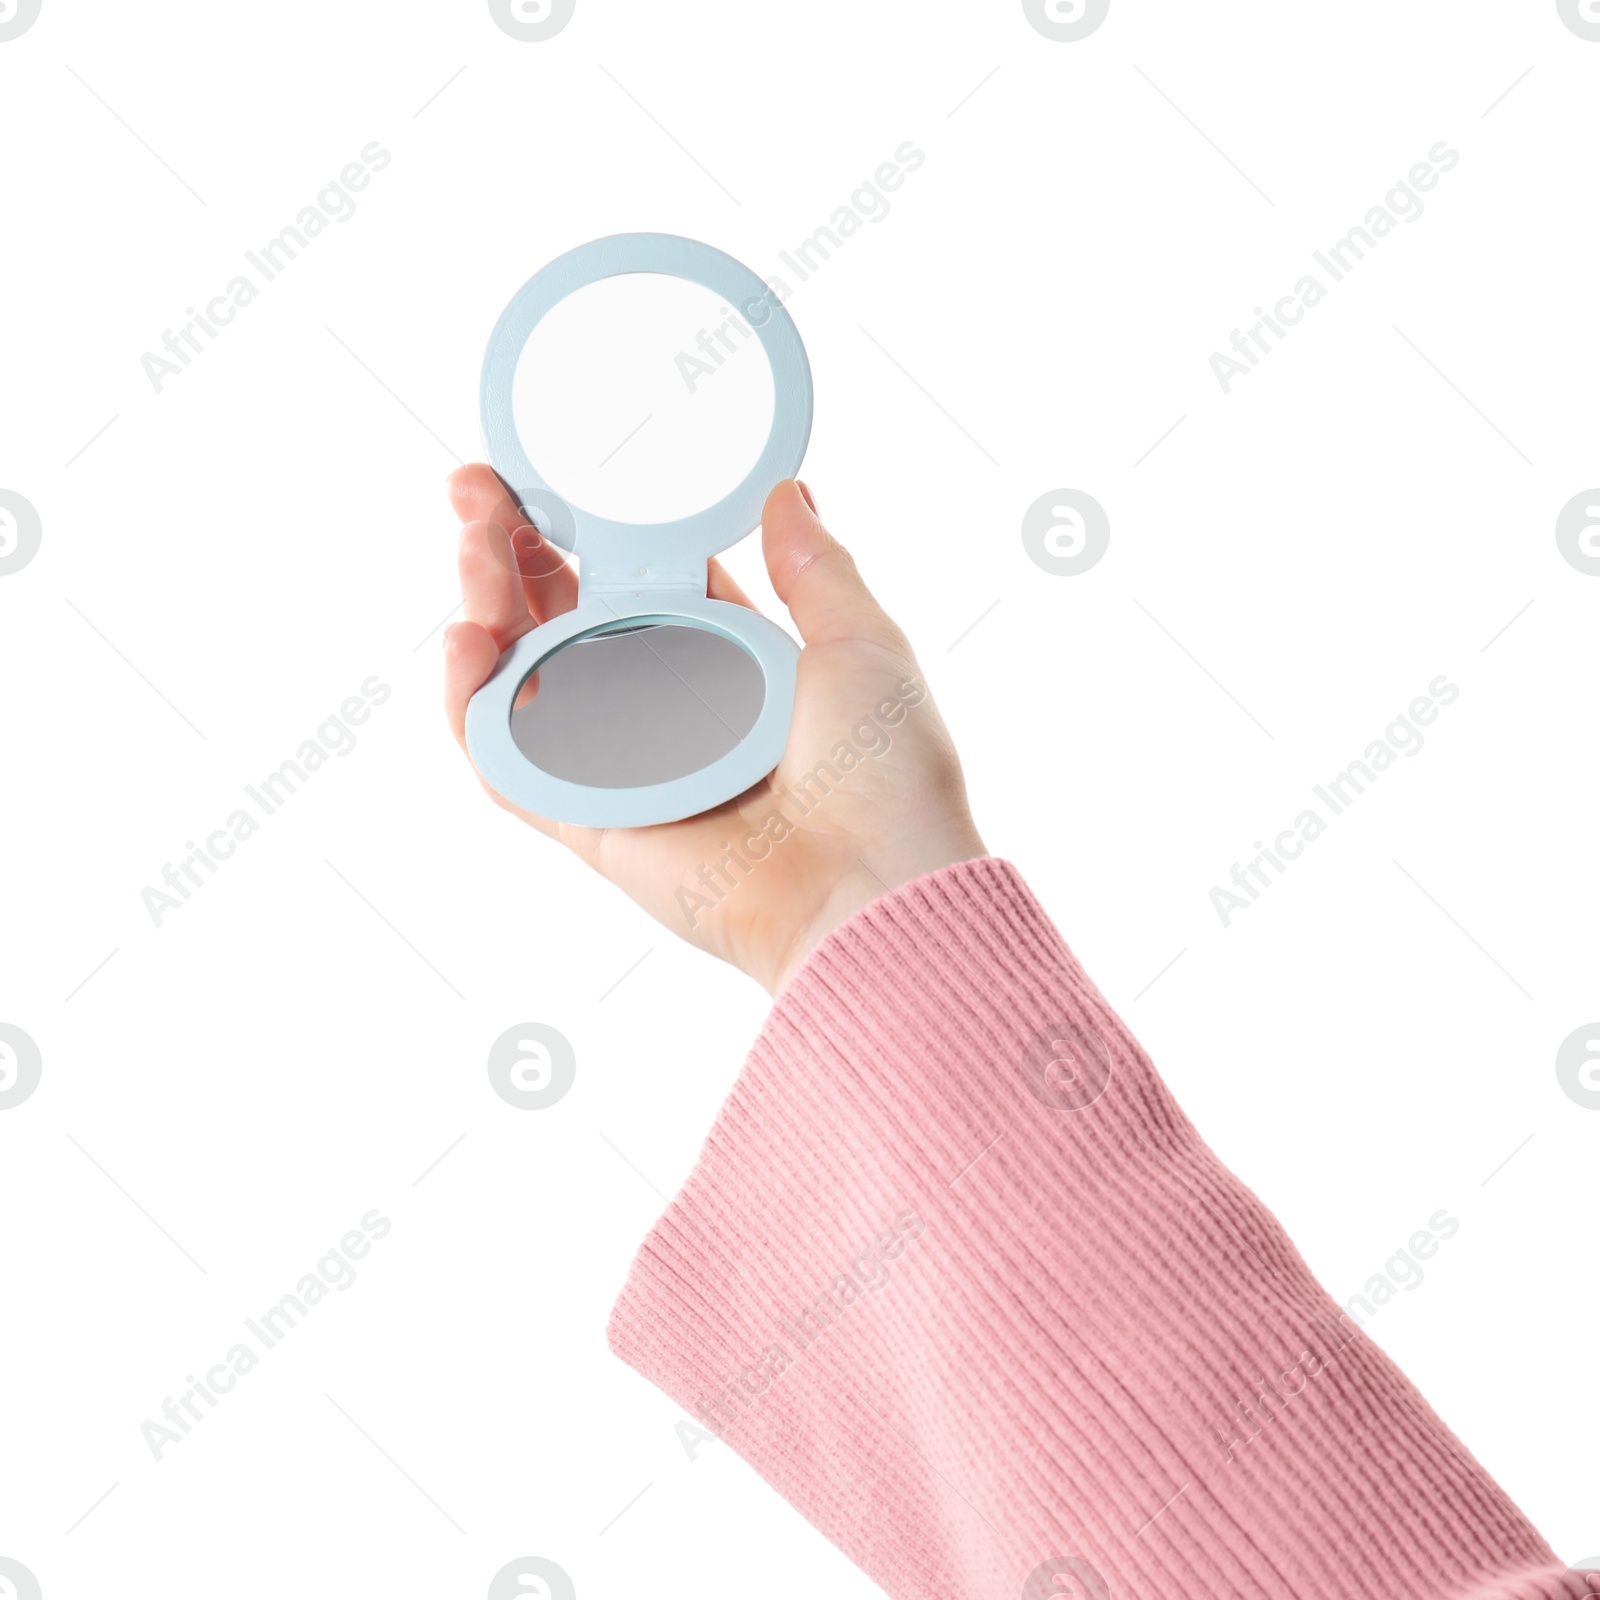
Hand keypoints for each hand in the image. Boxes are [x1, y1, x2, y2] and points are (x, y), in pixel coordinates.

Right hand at [442, 467, 987, 995]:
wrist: (872, 891)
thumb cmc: (886, 775)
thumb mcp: (861, 644)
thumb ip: (815, 569)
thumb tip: (791, 489)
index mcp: (728, 665)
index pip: (633, 584)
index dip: (585, 530)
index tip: (544, 477)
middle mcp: (667, 711)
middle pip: (564, 621)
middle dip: (512, 552)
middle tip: (476, 489)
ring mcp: (621, 768)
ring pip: (523, 679)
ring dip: (483, 605)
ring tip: (471, 541)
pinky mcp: (590, 824)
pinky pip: (507, 762)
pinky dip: (469, 706)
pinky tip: (464, 640)